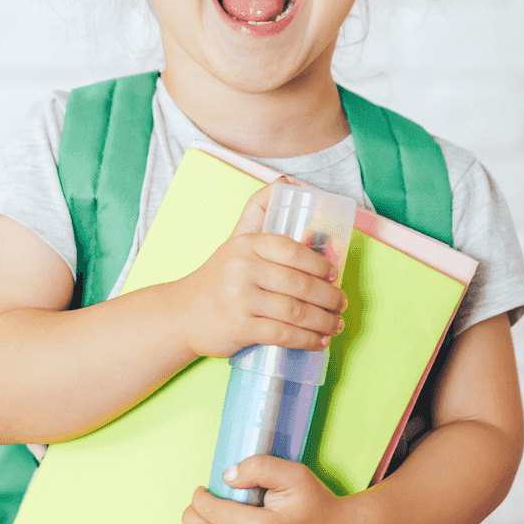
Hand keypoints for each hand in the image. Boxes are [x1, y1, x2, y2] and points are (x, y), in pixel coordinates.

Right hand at [164, 183, 345, 358]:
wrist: (183, 313)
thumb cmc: (218, 276)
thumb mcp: (236, 238)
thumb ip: (258, 210)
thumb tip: (285, 182)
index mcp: (246, 244)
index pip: (292, 250)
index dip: (320, 264)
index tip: (335, 275)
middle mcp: (242, 269)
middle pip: (299, 284)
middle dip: (329, 297)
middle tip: (340, 303)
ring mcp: (240, 299)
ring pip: (295, 312)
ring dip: (323, 321)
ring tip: (335, 324)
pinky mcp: (241, 327)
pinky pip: (283, 334)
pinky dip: (306, 340)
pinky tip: (319, 341)